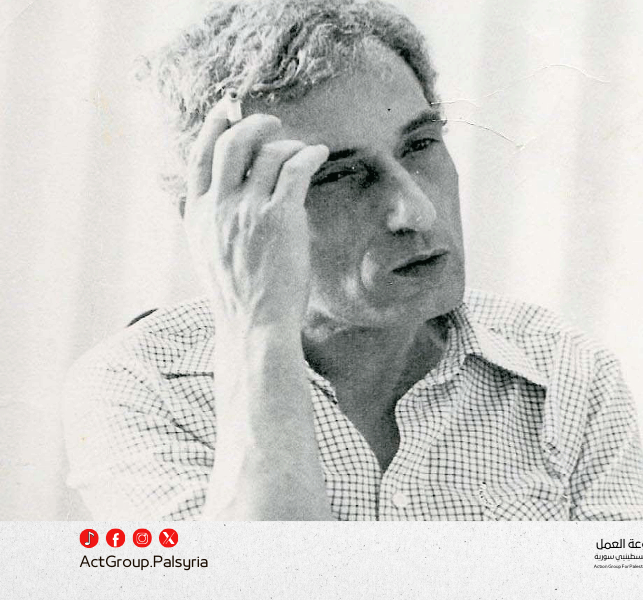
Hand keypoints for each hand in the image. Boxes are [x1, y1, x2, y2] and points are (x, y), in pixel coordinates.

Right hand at [183, 100, 328, 329]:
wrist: (254, 325)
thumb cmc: (239, 293)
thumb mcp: (207, 252)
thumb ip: (211, 217)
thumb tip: (225, 187)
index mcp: (198, 214)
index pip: (199, 156)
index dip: (213, 126)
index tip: (227, 108)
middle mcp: (218, 207)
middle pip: (232, 143)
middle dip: (253, 124)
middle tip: (273, 124)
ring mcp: (248, 211)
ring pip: (268, 154)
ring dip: (289, 144)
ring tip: (303, 151)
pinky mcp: (280, 218)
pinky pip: (295, 169)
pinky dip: (309, 154)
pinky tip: (319, 155)